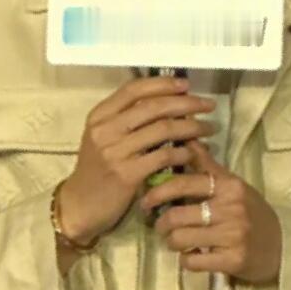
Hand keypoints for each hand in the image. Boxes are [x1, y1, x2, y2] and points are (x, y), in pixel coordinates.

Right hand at [58, 76, 216, 245]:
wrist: (80, 205)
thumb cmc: (97, 169)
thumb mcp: (105, 137)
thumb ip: (128, 119)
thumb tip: (170, 101)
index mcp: (99, 115)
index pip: (134, 89)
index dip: (163, 84)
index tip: (187, 84)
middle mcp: (105, 129)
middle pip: (154, 107)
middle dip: (186, 103)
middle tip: (209, 105)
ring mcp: (115, 151)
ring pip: (163, 129)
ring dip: (192, 127)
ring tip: (209, 129)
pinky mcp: (127, 174)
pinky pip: (163, 156)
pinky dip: (183, 152)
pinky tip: (194, 152)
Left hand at [139, 139, 282, 283]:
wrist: (283, 245)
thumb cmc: (252, 213)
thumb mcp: (233, 185)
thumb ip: (207, 165)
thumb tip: (185, 137)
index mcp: (229, 186)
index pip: (183, 183)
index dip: (158, 191)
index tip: (147, 200)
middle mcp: (232, 208)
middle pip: (176, 215)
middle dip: (161, 223)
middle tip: (160, 225)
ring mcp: (233, 235)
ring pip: (181, 239)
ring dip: (173, 243)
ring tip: (177, 241)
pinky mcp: (233, 260)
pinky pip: (193, 262)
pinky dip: (187, 261)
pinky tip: (194, 256)